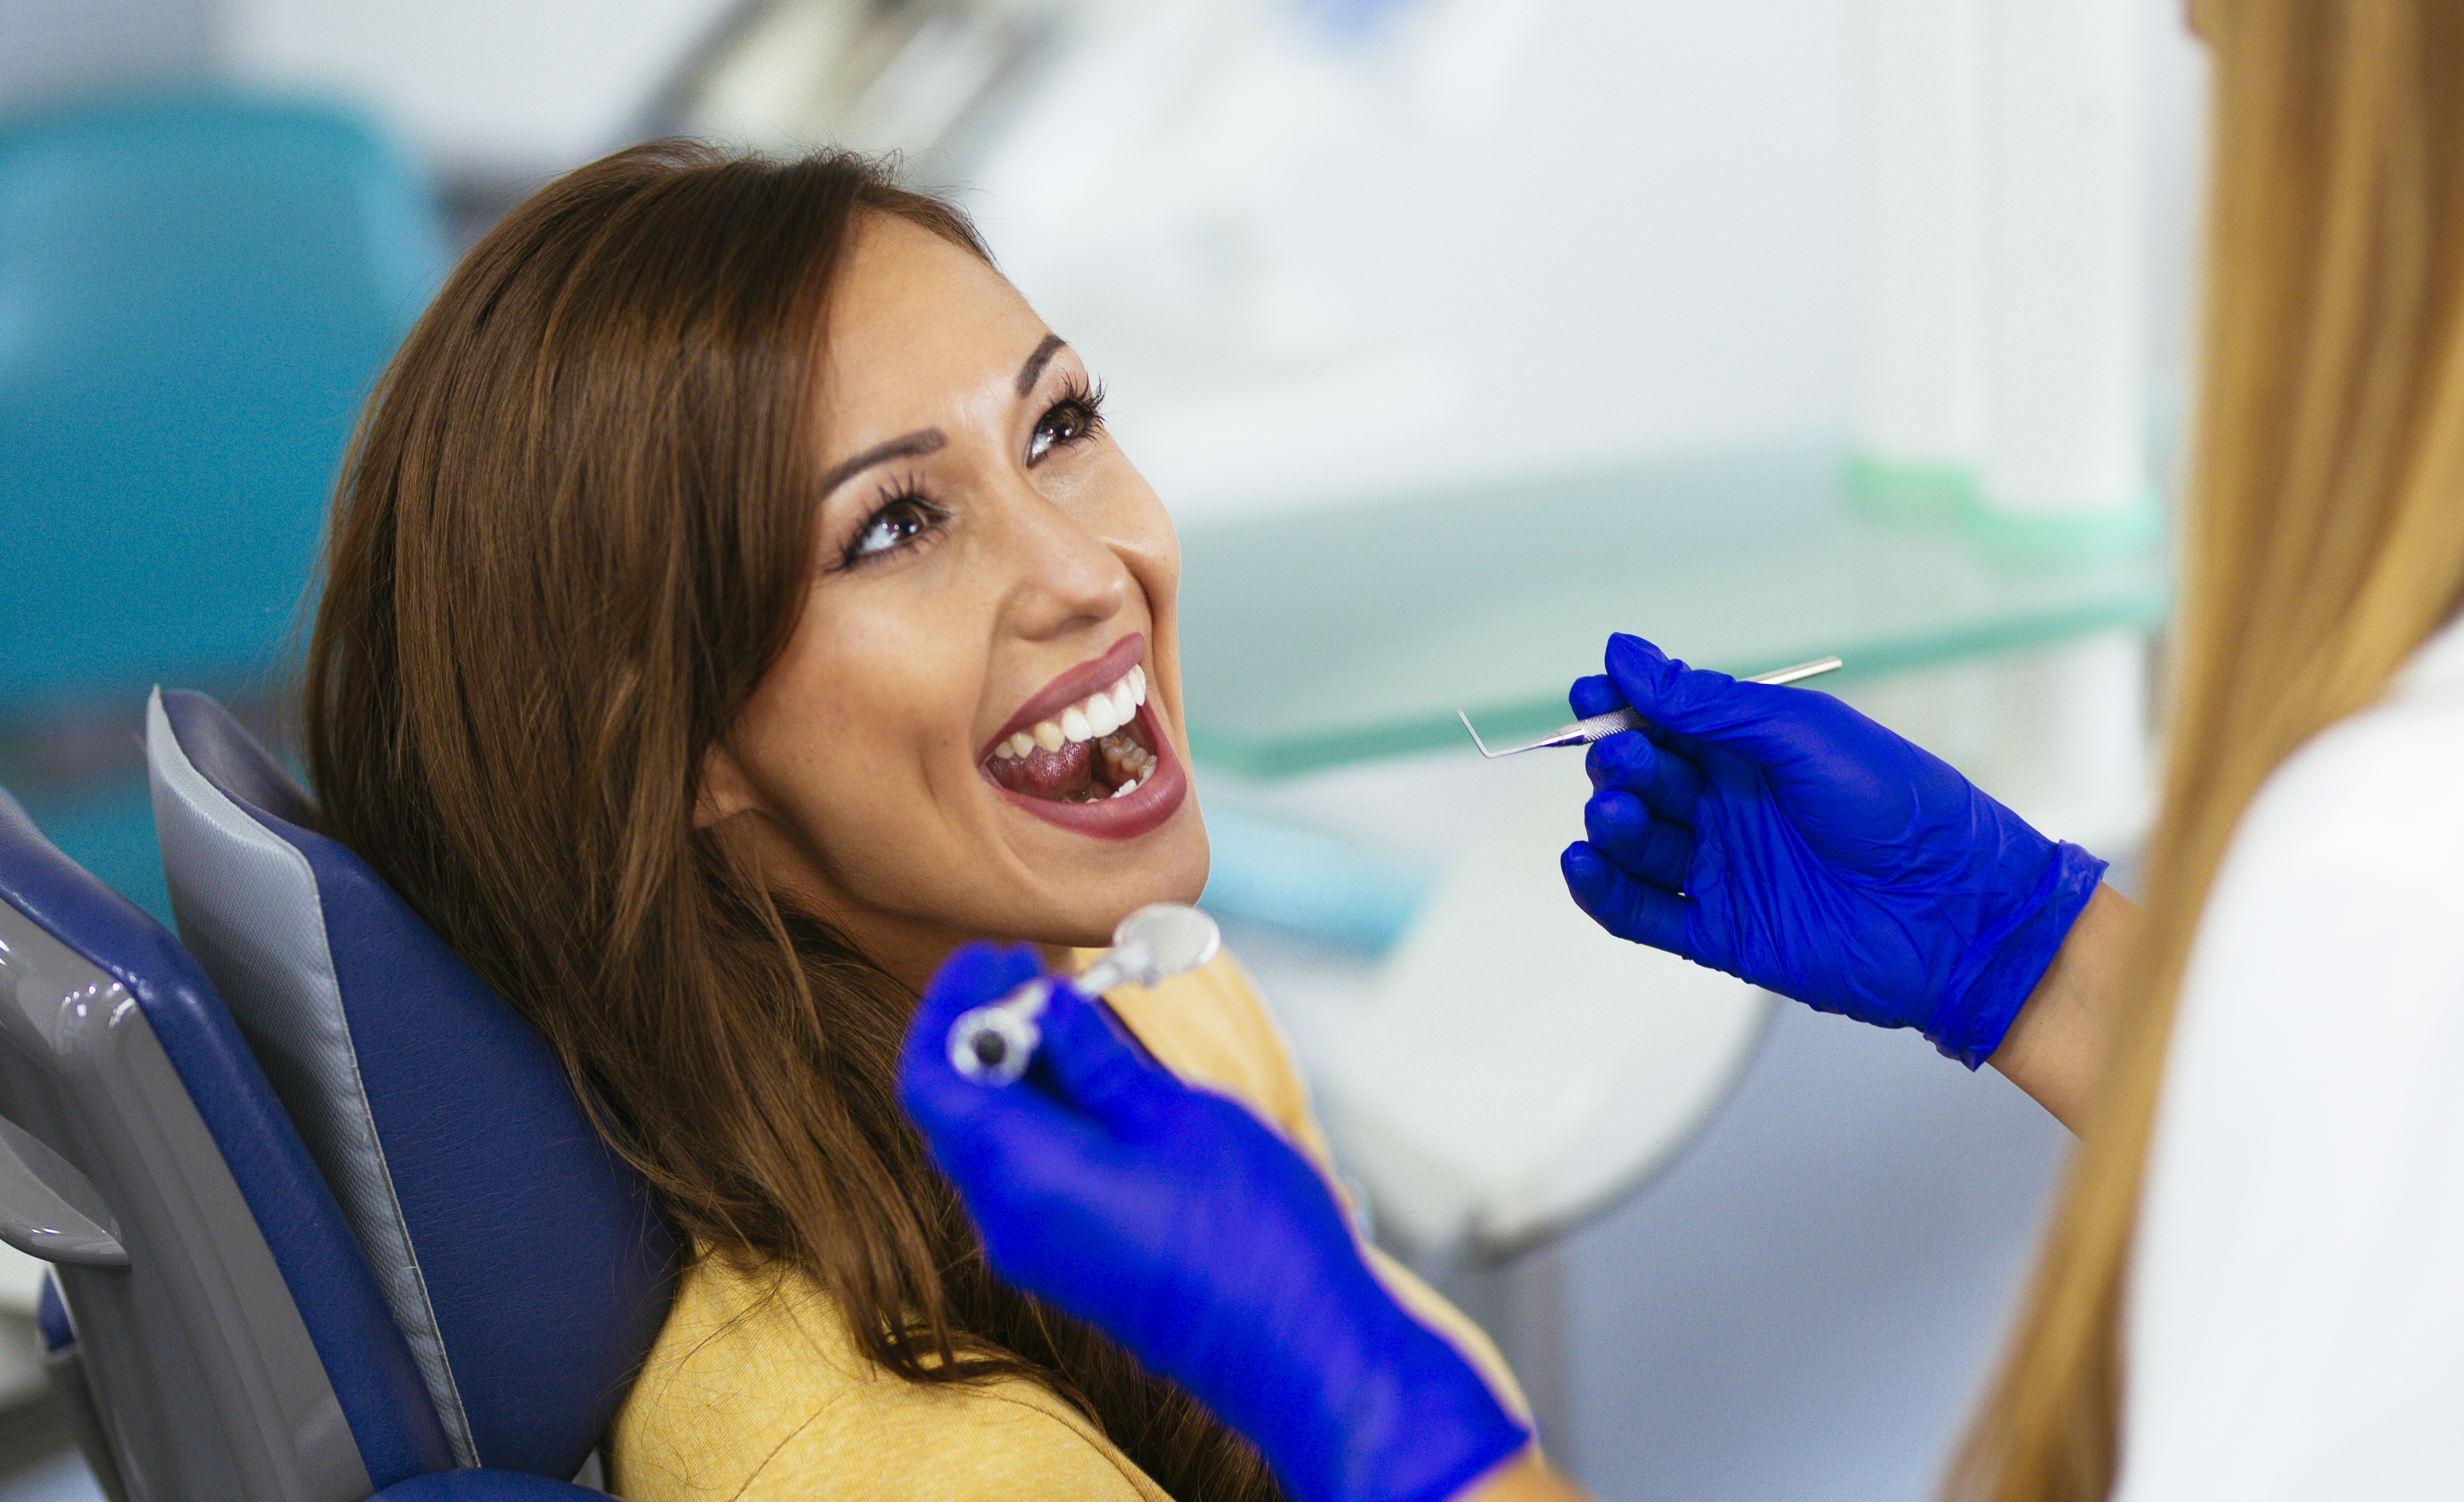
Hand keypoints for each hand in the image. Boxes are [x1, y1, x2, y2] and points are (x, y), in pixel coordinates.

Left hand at [898, 944, 1529, 1501]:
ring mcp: (1036, 1252)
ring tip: (1080, 1018)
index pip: (931, 1078)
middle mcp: (1008, 1222)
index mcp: (1023, 1176)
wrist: (1301, 1353)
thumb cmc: (1254, 1231)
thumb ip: (1097, 1060)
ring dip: (1020, 1075)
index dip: (949, 1004)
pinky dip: (1043, 1120)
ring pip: (992, 1143)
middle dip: (987, 1031)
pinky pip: (1026, 1177)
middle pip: (956, 1109)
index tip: (994, 955)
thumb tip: (1047, 1004)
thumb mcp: (1177, 1116)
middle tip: (1039, 972)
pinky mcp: (1070, 1267)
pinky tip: (1100, 1086)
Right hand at [1560, 634, 2107, 1066]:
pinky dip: (1601, 891)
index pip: (1664, 722)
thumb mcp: (1803, 733)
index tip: (1589, 689)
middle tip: (1622, 758)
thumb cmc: (1902, 809)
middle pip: (1643, 780)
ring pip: (1635, 844)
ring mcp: (1725, 870)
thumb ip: (1709, 702)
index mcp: (1754, 751)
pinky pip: (1641, 913)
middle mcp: (1732, 808)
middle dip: (1620, 763)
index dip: (1622, 704)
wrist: (1960, 911)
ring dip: (1610, 823)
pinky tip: (1582, 863)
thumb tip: (1627, 655)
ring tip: (1614, 811)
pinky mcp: (1720, 931)